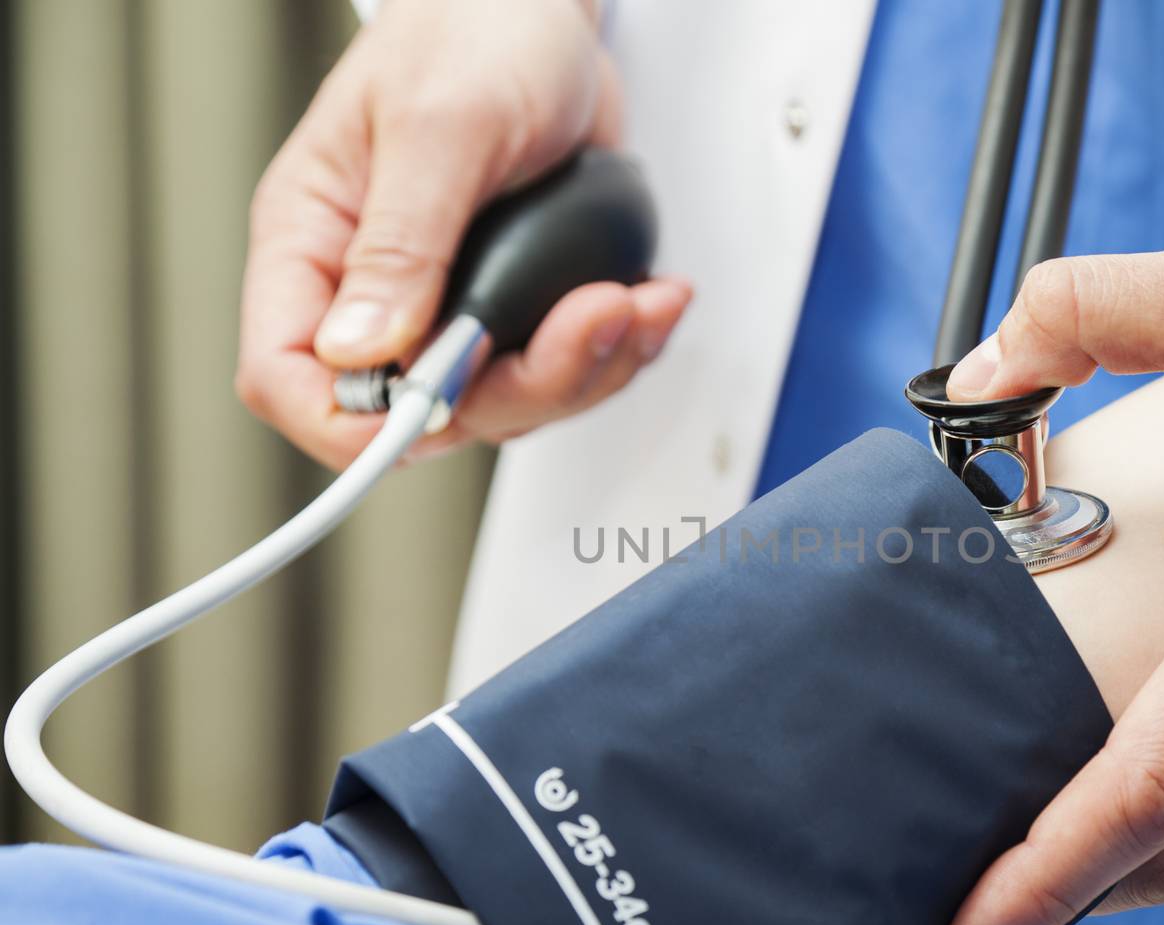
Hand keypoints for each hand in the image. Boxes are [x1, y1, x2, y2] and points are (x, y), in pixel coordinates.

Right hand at [236, 0, 691, 468]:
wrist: (546, 10)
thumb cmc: (473, 31)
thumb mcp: (438, 128)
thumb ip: (403, 244)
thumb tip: (363, 351)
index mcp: (315, 243)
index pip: (289, 377)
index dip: (357, 421)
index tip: (444, 404)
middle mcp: (378, 289)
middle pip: (424, 411)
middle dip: (523, 385)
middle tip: (594, 320)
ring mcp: (455, 303)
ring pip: (507, 403)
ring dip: (589, 369)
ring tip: (638, 303)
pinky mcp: (522, 306)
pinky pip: (564, 369)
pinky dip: (619, 349)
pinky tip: (650, 300)